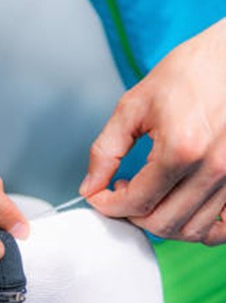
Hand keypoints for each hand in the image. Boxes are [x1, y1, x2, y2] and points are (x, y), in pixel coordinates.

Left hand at [81, 18, 225, 244]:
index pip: (136, 202)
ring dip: (161, 221)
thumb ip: (106, 151)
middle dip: (132, 216)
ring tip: (148, 194)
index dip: (108, 205)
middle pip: (163, 223)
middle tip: (120, 195)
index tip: (98, 196)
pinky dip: (199, 227)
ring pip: (192, 230)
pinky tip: (181, 206)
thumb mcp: (133, 105)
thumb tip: (90, 186)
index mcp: (181, 149)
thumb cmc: (189, 72)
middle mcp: (214, 168)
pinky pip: (224, 226)